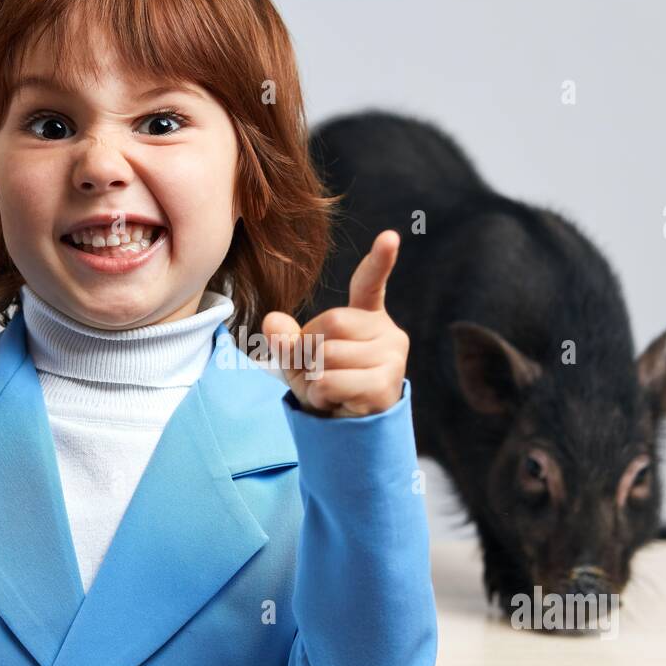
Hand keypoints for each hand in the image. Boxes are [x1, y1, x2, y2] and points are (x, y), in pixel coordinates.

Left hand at [262, 230, 409, 417]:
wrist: (344, 429)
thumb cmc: (325, 384)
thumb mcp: (298, 358)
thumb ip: (284, 338)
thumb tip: (271, 323)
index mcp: (368, 316)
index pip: (371, 283)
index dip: (380, 260)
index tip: (391, 237)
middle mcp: (388, 333)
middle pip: (331, 323)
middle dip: (309, 348)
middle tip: (316, 369)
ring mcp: (393, 359)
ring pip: (330, 355)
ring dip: (313, 376)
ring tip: (328, 387)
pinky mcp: (387, 386)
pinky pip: (333, 381)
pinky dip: (321, 394)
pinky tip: (336, 401)